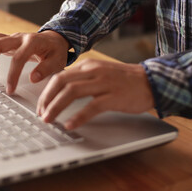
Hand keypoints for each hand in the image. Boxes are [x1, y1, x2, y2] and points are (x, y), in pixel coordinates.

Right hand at [0, 31, 68, 93]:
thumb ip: (46, 69)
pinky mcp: (6, 41)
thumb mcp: (58, 60)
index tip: (10, 89)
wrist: (54, 39)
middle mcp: (19, 37)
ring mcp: (11, 38)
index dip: (12, 75)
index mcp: (32, 42)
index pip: (18, 58)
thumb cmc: (55, 50)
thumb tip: (33, 78)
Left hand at [37, 59, 154, 129]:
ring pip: (72, 92)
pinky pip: (91, 107)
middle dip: (46, 99)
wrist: (151, 80)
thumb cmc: (124, 80)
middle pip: (61, 82)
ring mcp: (103, 83)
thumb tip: (62, 92)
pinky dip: (78, 117)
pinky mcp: (113, 96)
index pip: (59, 77)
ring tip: (49, 119)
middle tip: (41, 114)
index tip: (41, 106)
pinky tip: (70, 125)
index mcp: (88, 66)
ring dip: (56, 107)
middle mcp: (93, 71)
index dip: (46, 93)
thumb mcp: (100, 73)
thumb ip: (82, 79)